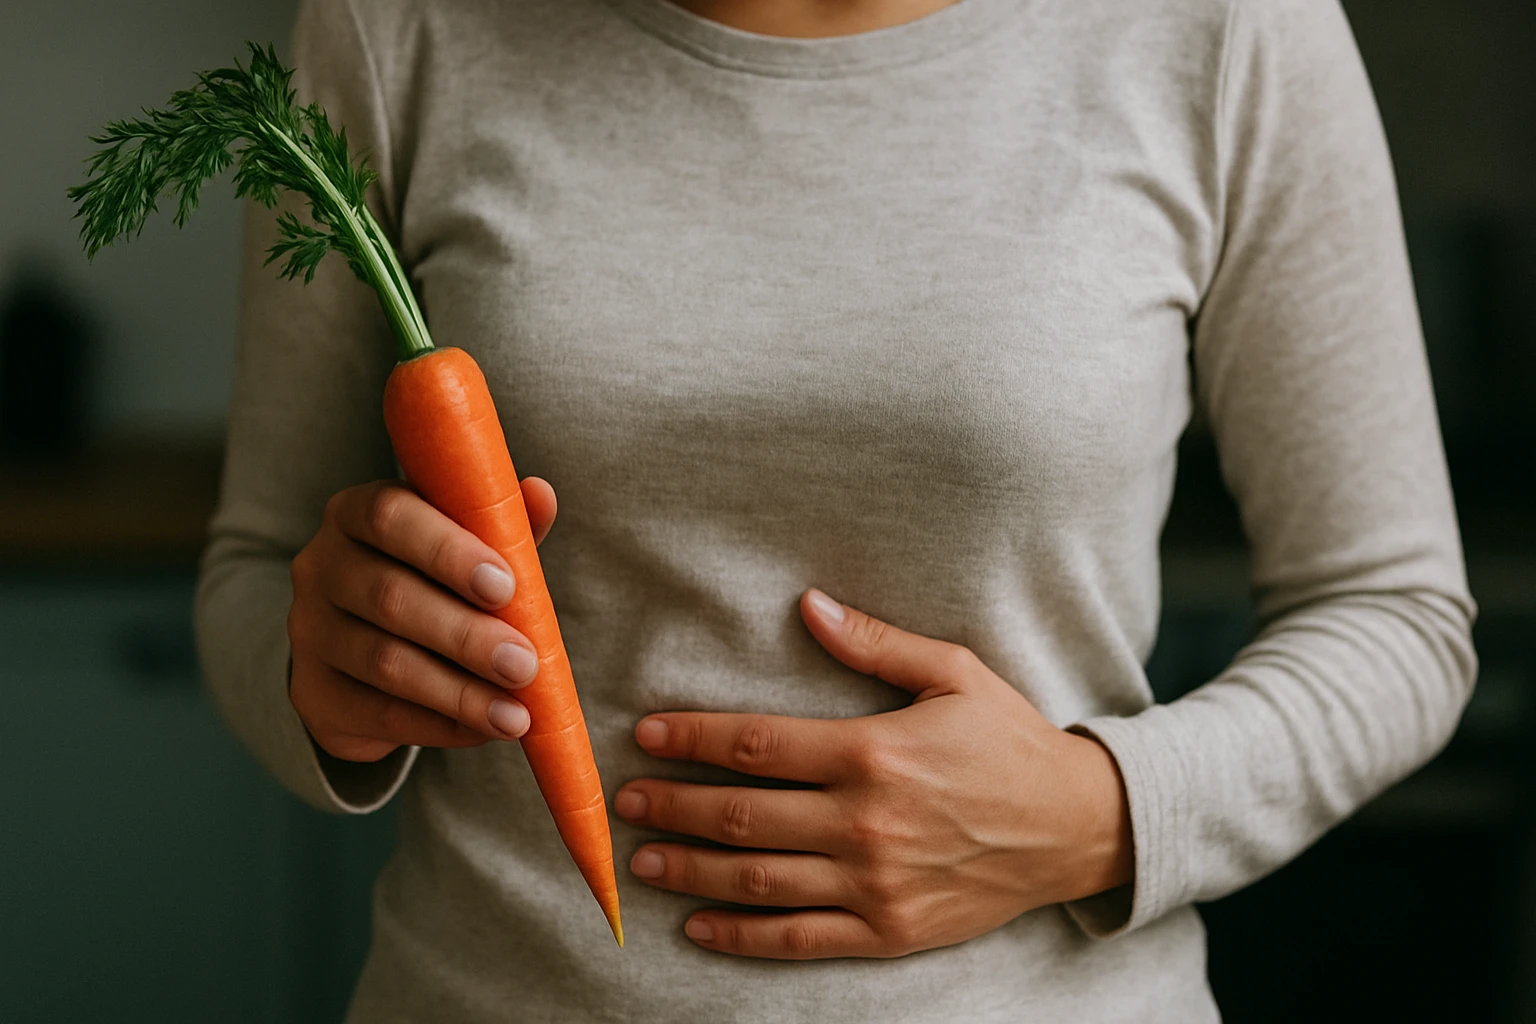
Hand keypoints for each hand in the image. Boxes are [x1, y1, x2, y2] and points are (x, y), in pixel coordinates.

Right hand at [287, 477, 557, 762]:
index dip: (448, 551)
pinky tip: (484, 731)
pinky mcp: (314, 694)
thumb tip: (541, 494)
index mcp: (356, 513)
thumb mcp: (465, 543)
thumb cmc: (431, 579)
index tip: (505, 586)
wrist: (360, 648)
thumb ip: (500, 522)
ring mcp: (310, 633)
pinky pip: (378, 714)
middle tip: (524, 664)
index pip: (389, 517)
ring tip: (515, 714)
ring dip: (459, 692)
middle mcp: (320, 567)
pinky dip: (440, 725)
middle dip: (465, 634)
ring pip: (385, 663)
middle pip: (389, 597)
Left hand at [615, 588, 1133, 959]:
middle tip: (625, 800)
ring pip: (758, 882)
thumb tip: (808, 606)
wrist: (1077, 827)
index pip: (758, 746)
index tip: (647, 735)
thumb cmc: (1010, 741)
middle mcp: (866, 823)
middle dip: (674, 806)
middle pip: (743, 816)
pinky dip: (742, 937)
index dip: (693, 740)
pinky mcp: (890, 932)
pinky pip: (800, 939)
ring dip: (691, 871)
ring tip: (644, 859)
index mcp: (874, 753)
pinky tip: (699, 927)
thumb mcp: (954, 673)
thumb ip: (876, 643)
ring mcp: (876, 885)